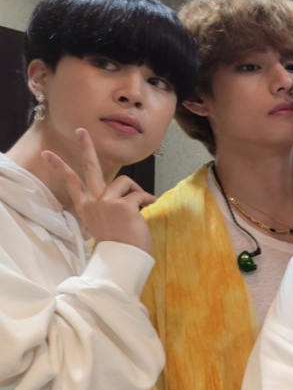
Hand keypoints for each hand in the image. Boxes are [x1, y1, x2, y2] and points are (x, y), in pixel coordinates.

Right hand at [43, 128, 156, 252]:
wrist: (123, 258)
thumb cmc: (118, 242)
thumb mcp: (105, 221)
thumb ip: (108, 204)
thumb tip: (126, 192)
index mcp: (85, 207)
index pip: (71, 182)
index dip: (60, 167)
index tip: (47, 154)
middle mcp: (92, 201)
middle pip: (89, 168)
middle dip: (85, 147)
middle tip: (82, 131)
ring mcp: (106, 202)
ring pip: (125, 182)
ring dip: (136, 192)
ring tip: (138, 208)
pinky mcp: (122, 204)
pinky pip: (140, 193)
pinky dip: (147, 199)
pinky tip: (148, 207)